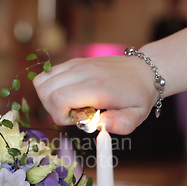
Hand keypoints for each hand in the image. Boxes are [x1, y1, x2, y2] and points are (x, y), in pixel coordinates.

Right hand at [33, 56, 157, 134]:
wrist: (145, 70)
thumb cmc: (139, 96)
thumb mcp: (137, 116)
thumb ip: (120, 124)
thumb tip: (98, 124)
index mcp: (97, 86)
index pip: (59, 99)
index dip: (60, 116)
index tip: (77, 120)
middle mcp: (83, 70)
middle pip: (44, 89)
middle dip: (52, 108)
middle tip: (73, 113)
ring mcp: (76, 63)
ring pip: (41, 80)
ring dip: (49, 98)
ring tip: (70, 104)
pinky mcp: (73, 62)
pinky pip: (47, 75)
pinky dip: (51, 88)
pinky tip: (70, 94)